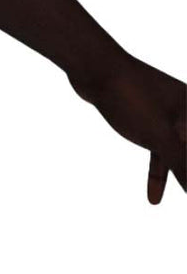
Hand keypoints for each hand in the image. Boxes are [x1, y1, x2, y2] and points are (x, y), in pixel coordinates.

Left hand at [70, 54, 186, 202]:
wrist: (96, 69)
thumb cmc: (132, 98)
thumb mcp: (161, 136)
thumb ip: (184, 165)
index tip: (185, 183)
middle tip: (185, 196)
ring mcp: (170, 116)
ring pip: (179, 155)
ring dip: (179, 179)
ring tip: (169, 204)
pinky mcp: (148, 121)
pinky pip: (160, 153)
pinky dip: (157, 174)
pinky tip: (153, 200)